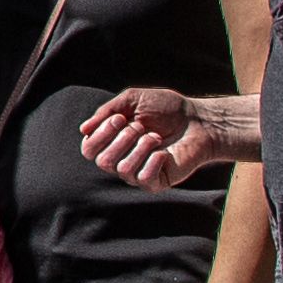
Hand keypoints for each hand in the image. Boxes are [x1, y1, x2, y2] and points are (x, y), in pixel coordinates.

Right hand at [82, 85, 218, 192]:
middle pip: (102, 161)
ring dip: (140, 147)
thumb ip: (106, 112)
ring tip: (156, 137)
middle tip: (141, 126)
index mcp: (112, 142)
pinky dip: (153, 161)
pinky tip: (164, 152)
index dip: (100, 134)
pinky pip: (142, 178)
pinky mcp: (156, 183)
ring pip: (123, 169)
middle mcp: (121, 160)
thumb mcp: (132, 100)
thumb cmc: (166, 108)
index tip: (120, 118)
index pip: (88, 149)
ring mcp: (138, 173)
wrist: (199, 120)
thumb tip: (83, 130)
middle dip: (121, 139)